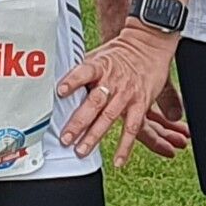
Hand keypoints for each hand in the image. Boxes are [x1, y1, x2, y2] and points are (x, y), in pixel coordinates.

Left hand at [55, 22, 173, 155]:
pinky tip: (118, 160)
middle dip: (79, 122)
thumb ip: (81, 72)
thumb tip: (57, 86)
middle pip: (94, 102)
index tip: (61, 91)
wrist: (148, 45)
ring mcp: (127, 94)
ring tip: (81, 151)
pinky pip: (132, 128)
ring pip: (109, 118)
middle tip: (66, 138)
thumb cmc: (119, 53)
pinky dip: (125, 146)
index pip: (84, 72)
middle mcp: (113, 81)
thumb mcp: (98, 55)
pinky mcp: (140, 104)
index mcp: (100, 66)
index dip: (73, 81)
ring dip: (94, 136)